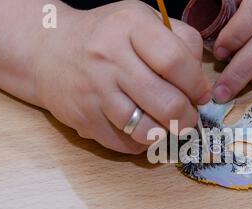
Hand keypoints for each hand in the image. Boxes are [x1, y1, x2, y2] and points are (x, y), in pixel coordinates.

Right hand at [35, 1, 210, 153]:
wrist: (49, 51)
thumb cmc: (107, 37)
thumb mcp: (143, 21)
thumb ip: (180, 42)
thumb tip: (202, 86)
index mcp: (129, 27)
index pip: (175, 62)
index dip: (197, 85)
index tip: (202, 94)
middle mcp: (109, 59)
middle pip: (167, 103)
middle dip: (188, 118)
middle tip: (190, 117)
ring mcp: (95, 92)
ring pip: (148, 131)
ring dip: (167, 133)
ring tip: (168, 124)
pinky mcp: (85, 119)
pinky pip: (126, 144)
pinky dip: (143, 142)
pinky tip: (143, 128)